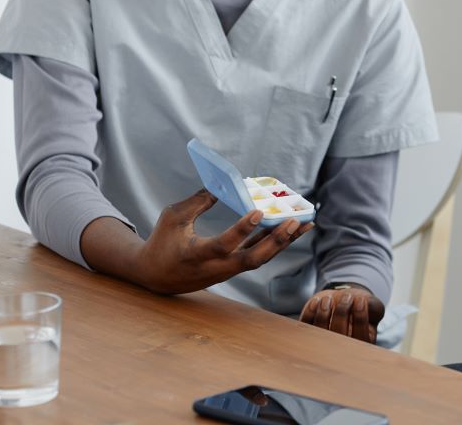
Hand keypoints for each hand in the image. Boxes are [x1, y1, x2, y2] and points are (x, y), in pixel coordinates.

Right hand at [130, 189, 312, 293]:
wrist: (155, 277)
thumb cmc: (162, 243)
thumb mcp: (173, 218)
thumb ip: (198, 202)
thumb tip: (223, 184)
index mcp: (196, 255)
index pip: (222, 245)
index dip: (241, 230)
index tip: (257, 211)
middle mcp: (215, 267)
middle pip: (252, 259)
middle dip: (276, 240)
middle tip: (295, 221)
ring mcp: (227, 271)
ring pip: (260, 259)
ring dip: (283, 241)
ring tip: (306, 223)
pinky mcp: (232, 269)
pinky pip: (258, 255)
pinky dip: (274, 242)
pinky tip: (291, 228)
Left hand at [299, 286, 384, 342]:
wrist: (343, 299)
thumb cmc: (359, 304)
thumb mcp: (371, 305)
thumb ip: (374, 306)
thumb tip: (366, 304)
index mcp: (360, 345)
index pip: (361, 338)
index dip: (360, 318)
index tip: (360, 300)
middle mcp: (340, 349)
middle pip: (338, 337)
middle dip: (342, 313)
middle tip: (347, 296)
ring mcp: (322, 341)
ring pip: (319, 333)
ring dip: (323, 314)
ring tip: (329, 298)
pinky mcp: (307, 332)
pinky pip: (304, 326)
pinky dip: (309, 313)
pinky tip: (317, 301)